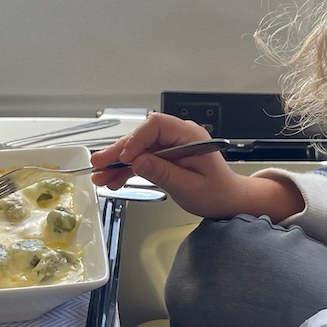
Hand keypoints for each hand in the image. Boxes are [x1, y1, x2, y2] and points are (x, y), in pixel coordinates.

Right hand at [91, 112, 304, 220]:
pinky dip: (126, 170)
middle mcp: (179, 136)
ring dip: (118, 162)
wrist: (228, 200)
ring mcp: (170, 146)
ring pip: (137, 148)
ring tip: (100, 177)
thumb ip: (163, 173)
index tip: (125, 158)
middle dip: (119, 151)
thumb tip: (138, 162)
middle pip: (142, 136)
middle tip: (99, 164)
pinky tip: (112, 180)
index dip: (137, 139)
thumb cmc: (217, 193)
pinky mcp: (164, 156)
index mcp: (190, 137)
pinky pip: (141, 159)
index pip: (157, 125)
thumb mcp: (189, 187)